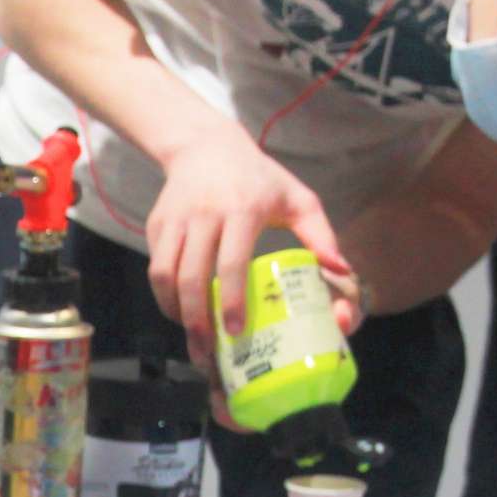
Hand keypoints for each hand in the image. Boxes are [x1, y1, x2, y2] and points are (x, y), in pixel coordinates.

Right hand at [146, 134, 348, 366]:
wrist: (205, 146)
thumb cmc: (258, 177)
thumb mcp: (296, 197)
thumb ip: (321, 234)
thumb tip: (340, 270)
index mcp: (242, 208)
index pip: (232, 261)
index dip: (232, 300)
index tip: (235, 331)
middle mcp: (204, 214)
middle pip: (192, 277)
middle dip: (196, 320)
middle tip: (206, 351)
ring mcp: (176, 220)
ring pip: (165, 276)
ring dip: (176, 313)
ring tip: (191, 336)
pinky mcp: (157, 226)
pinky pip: (156, 269)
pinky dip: (165, 297)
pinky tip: (180, 312)